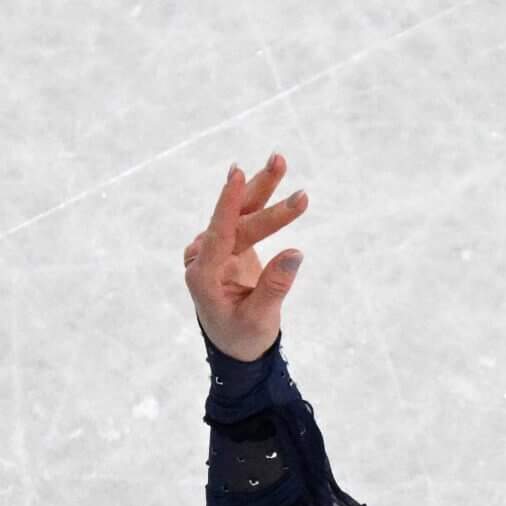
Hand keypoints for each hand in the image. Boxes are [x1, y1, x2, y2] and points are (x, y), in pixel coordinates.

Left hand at [184, 153, 308, 363]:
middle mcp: (203, 258)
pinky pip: (245, 217)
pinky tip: (269, 174)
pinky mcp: (227, 244)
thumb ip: (274, 287)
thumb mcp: (260, 318)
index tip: (236, 175)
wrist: (237, 345)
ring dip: (261, 189)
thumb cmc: (244, 337)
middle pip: (236, 224)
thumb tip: (296, 252)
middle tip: (303, 198)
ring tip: (280, 161)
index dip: (227, 205)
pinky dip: (259, 198)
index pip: (217, 235)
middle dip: (268, 208)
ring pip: (240, 214)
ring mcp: (214, 248)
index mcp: (203, 278)